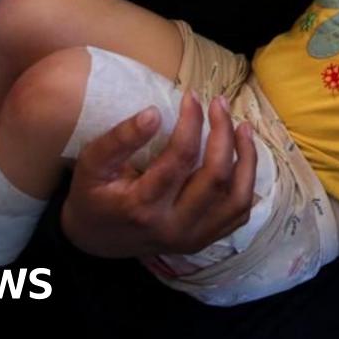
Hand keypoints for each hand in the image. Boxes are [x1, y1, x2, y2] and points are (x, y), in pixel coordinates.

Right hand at [61, 91, 257, 257]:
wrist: (96, 241)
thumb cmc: (93, 196)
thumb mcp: (91, 165)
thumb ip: (119, 139)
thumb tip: (155, 112)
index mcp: (142, 207)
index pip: (180, 159)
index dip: (191, 123)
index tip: (191, 97)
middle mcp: (173, 227)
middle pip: (215, 178)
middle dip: (223, 133)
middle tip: (218, 103)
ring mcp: (193, 238)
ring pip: (236, 198)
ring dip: (246, 158)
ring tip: (242, 126)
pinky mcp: (204, 240)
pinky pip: (238, 213)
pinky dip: (247, 182)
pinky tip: (244, 156)